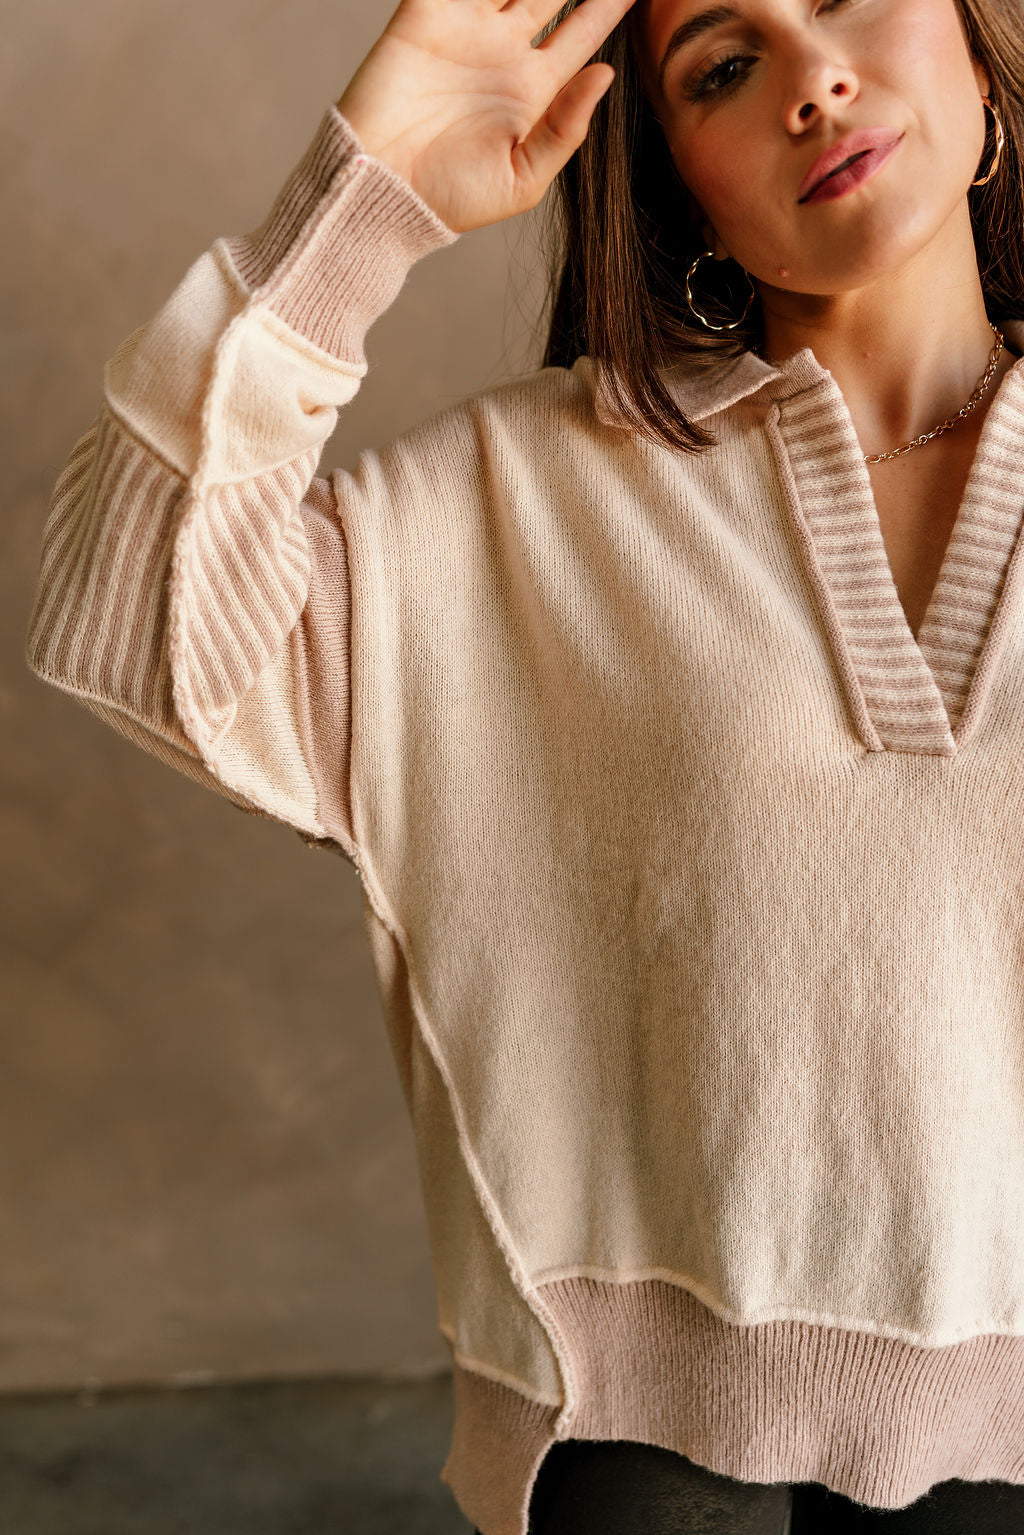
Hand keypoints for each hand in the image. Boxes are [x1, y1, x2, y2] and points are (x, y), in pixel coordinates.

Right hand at [336, 0, 638, 232]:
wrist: (383, 190)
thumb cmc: (453, 199)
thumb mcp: (522, 179)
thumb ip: (565, 131)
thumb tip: (606, 75)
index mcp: (534, 89)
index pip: (583, 30)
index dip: (611, 2)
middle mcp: (505, 50)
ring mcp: (467, 28)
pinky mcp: (427, 14)